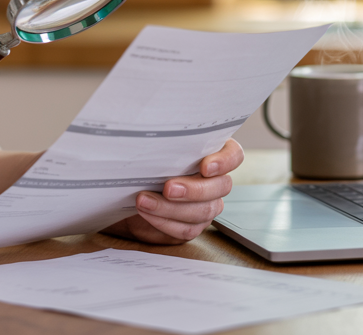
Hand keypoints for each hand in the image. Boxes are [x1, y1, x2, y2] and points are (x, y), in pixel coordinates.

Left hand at [102, 139, 245, 243]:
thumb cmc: (145, 161)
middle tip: (168, 188)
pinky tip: (146, 212)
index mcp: (212, 154)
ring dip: (171, 208)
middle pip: (221, 187)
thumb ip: (164, 141)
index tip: (205, 166)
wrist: (128, 189)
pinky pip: (186, 229)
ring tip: (144, 200)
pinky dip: (164, 222)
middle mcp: (214, 181)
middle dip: (194, 190)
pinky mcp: (192, 225)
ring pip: (203, 211)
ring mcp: (206, 205)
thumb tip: (156, 133)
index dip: (225, 162)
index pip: (234, 155)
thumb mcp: (153, 146)